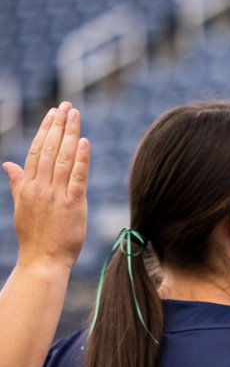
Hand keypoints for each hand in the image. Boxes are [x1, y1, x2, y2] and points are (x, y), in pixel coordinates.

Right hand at [3, 102, 88, 271]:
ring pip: (63, 158)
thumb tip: (7, 164)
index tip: (53, 113)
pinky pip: (77, 177)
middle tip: (67, 106)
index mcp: (28, 186)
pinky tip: (85, 141)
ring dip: (70, 134)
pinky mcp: (73, 205)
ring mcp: (56, 195)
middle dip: (58, 125)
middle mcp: (40, 187)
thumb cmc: (34, 235)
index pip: (37, 151)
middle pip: (50, 149)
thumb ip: (17, 182)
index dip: (46, 130)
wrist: (43, 260)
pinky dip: (81, 159)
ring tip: (76, 115)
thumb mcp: (21, 205)